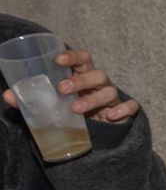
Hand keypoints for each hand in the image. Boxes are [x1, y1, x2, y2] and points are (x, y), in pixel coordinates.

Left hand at [1, 47, 139, 122]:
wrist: (96, 133)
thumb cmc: (72, 110)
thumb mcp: (52, 103)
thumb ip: (32, 99)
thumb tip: (8, 95)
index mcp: (83, 76)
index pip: (83, 59)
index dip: (73, 56)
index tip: (58, 60)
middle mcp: (100, 84)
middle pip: (97, 74)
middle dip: (81, 80)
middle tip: (62, 89)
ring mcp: (112, 98)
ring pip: (109, 91)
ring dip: (93, 98)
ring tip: (76, 109)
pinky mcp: (123, 113)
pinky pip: (130, 107)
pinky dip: (122, 110)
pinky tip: (111, 117)